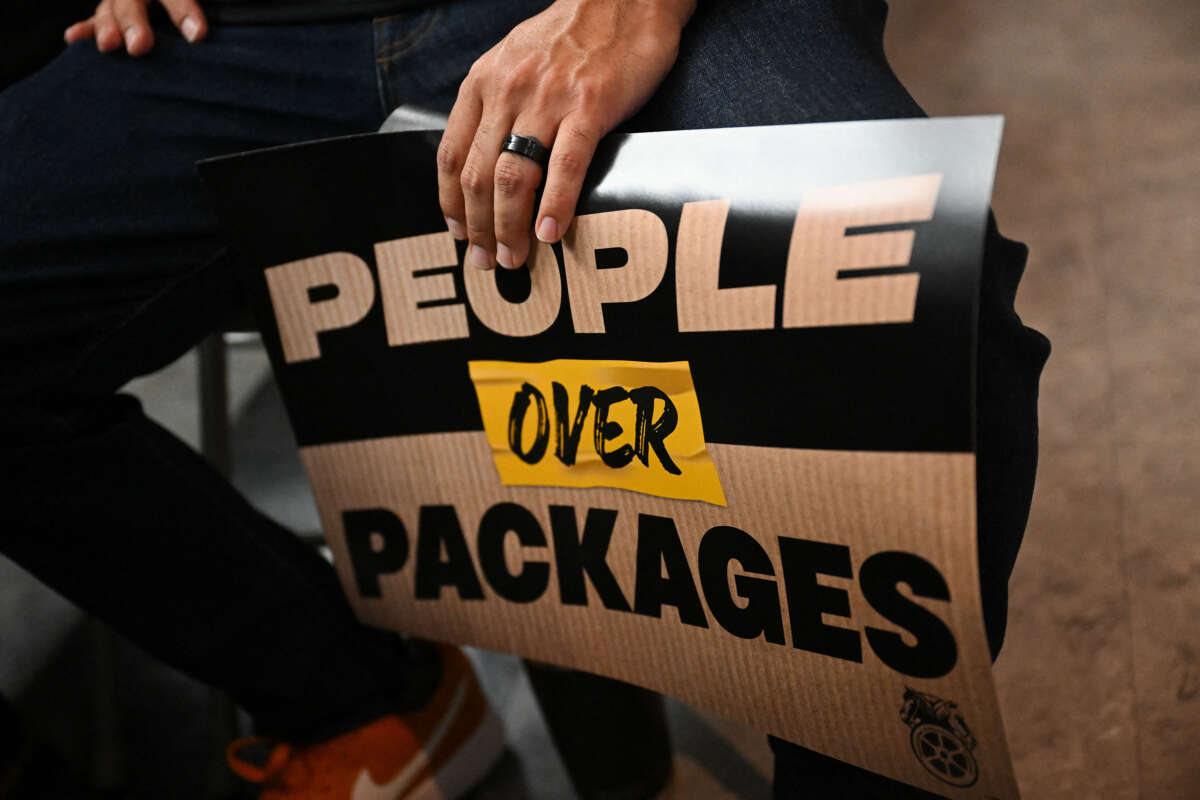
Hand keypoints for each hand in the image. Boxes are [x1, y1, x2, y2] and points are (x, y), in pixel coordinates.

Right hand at [65, 0, 207, 55]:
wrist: (160, 4)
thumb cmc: (181, 7)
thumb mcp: (180, 2)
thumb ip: (187, 12)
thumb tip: (197, 35)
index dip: (184, 11)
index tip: (197, 34)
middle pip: (132, 2)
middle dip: (134, 23)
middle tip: (139, 46)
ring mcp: (122, 2)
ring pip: (111, 9)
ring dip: (107, 27)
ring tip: (109, 44)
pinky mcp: (113, 13)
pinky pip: (95, 20)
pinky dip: (86, 29)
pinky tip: (74, 37)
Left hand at [437, 0, 695, 269]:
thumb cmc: (574, 35)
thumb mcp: (515, 60)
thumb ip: (497, 103)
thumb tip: (487, 157)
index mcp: (484, 82)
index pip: (452, 154)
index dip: (451, 203)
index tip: (458, 233)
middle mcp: (508, 91)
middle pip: (479, 176)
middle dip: (478, 228)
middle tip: (486, 261)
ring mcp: (548, 99)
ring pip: (513, 177)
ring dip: (509, 226)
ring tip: (514, 256)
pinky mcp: (590, 107)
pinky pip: (564, 166)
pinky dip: (555, 205)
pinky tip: (551, 232)